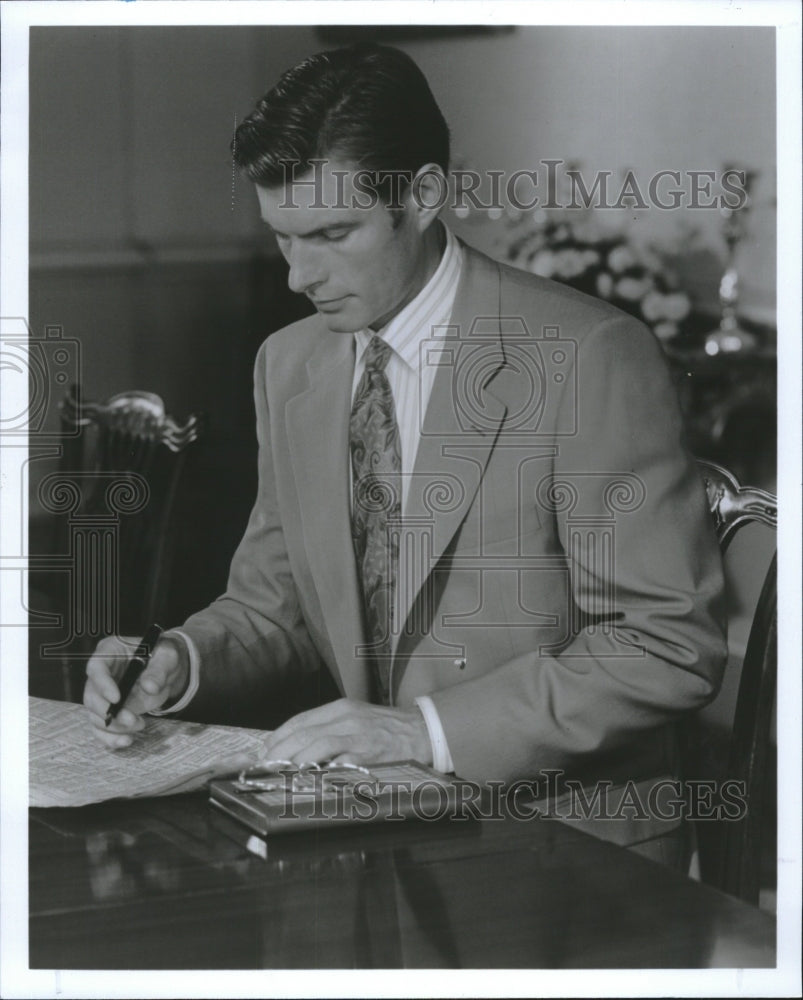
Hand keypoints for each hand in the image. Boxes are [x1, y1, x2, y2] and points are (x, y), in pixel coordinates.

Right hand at [83, 634, 188, 748]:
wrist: (167, 672)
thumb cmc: (163, 657)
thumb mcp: (167, 658)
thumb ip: (159, 671)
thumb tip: (150, 687)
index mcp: (110, 651)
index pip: (96, 667)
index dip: (102, 684)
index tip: (117, 699)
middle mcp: (101, 674)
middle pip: (91, 695)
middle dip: (109, 712)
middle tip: (131, 719)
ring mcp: (102, 695)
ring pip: (95, 715)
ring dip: (113, 727)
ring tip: (139, 725)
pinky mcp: (109, 712)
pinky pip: (102, 728)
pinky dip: (111, 738)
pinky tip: (126, 741)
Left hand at [262, 698, 432, 766]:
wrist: (419, 730)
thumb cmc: (382, 727)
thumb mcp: (353, 718)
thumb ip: (327, 727)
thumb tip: (294, 746)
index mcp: (339, 708)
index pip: (300, 720)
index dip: (278, 736)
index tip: (264, 751)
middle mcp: (346, 718)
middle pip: (304, 733)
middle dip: (279, 752)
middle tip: (265, 767)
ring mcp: (358, 736)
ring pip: (318, 745)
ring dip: (295, 761)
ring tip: (281, 774)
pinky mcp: (369, 754)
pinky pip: (341, 764)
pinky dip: (324, 772)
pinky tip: (311, 780)